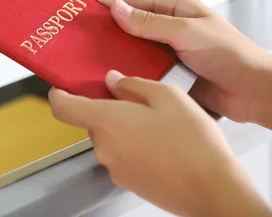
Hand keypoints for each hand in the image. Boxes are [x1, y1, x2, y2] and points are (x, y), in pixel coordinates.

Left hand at [49, 72, 271, 216]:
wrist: (212, 189)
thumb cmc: (194, 144)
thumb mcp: (167, 96)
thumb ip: (133, 84)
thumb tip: (114, 81)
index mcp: (108, 121)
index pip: (63, 107)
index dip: (58, 94)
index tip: (61, 87)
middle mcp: (105, 147)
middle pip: (93, 119)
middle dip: (110, 107)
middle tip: (139, 99)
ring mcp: (115, 167)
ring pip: (110, 137)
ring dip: (125, 126)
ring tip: (159, 123)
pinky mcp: (128, 181)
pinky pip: (122, 154)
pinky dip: (135, 144)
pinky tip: (163, 143)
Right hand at [101, 0, 271, 122]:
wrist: (255, 91)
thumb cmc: (231, 55)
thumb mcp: (187, 32)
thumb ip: (151, 22)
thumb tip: (119, 9)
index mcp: (178, 9)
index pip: (137, 1)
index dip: (112, 5)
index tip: (89, 11)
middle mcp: (173, 28)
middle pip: (133, 26)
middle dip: (112, 32)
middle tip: (86, 40)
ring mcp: (172, 53)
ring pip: (137, 51)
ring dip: (121, 56)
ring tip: (95, 62)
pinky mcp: (172, 75)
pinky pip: (146, 72)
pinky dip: (133, 75)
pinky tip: (116, 81)